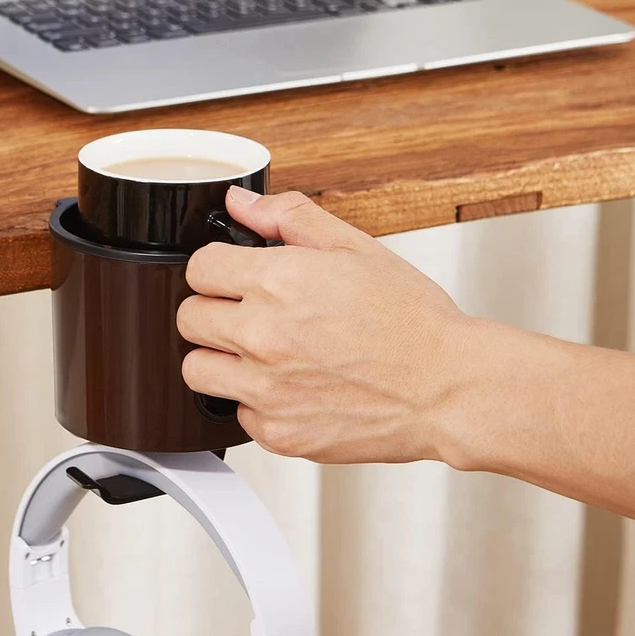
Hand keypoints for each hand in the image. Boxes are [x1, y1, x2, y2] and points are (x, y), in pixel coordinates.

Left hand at [178, 188, 472, 462]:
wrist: (446, 389)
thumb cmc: (413, 323)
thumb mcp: (357, 249)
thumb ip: (290, 219)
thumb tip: (242, 204)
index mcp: (279, 282)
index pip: (199, 268)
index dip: (216, 270)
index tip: (231, 278)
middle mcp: (264, 336)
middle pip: (188, 318)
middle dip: (212, 311)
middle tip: (247, 315)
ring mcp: (267, 389)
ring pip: (196, 370)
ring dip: (220, 359)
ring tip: (259, 355)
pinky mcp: (278, 431)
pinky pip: (236, 414)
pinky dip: (255, 402)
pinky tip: (289, 388)